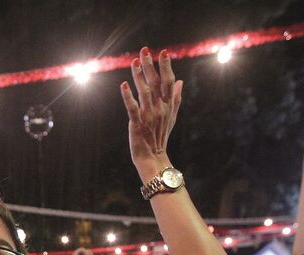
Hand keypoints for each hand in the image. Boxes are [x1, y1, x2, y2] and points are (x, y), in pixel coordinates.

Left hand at [120, 47, 182, 178]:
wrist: (153, 156)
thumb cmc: (160, 135)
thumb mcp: (172, 115)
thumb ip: (176, 98)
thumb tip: (180, 81)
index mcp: (168, 105)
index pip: (168, 82)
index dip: (165, 67)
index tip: (163, 52)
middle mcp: (160, 108)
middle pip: (156, 83)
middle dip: (150, 66)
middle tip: (144, 50)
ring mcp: (148, 115)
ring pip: (144, 92)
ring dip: (139, 76)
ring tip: (134, 62)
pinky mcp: (137, 123)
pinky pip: (132, 108)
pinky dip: (127, 96)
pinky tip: (123, 85)